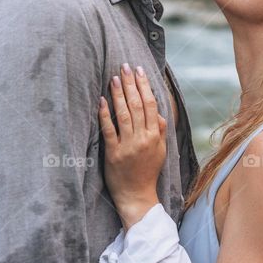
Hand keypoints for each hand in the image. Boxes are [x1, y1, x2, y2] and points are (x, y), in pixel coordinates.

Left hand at [99, 63, 166, 229]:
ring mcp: (128, 146)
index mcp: (155, 136)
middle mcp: (143, 138)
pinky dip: (105, 114)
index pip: (151, 105)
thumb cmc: (148, 172)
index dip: (145, 86)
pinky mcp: (113, 153)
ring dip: (119, 94)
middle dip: (131, 83)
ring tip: (114, 78)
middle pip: (137, 105)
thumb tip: (160, 113)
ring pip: (124, 114)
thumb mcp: (161, 151)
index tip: (139, 71)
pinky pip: (109, 130)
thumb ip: (161, 131)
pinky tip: (101, 100)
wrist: (137, 196)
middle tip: (125, 66)